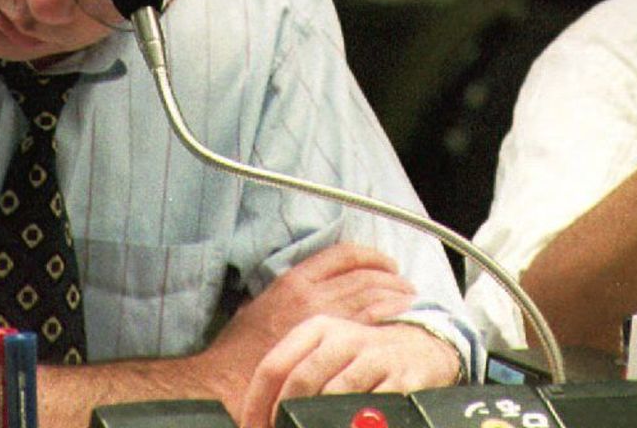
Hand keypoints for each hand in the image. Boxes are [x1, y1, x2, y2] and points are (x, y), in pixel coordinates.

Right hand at [202, 243, 415, 402]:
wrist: (227, 382)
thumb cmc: (239, 351)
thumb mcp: (257, 306)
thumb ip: (287, 294)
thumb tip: (311, 293)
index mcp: (294, 280)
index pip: (343, 255)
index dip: (370, 256)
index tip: (384, 264)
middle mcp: (313, 293)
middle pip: (366, 275)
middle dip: (390, 277)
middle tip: (404, 285)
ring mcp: (326, 318)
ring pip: (374, 296)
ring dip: (396, 295)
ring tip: (409, 300)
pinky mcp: (333, 343)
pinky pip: (372, 321)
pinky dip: (391, 316)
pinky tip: (401, 319)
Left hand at [239, 316, 460, 427]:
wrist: (422, 350)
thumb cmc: (362, 360)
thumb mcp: (327, 355)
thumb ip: (295, 377)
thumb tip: (257, 416)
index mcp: (318, 329)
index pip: (274, 365)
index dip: (257, 404)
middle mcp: (345, 337)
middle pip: (301, 380)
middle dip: (284, 417)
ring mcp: (375, 356)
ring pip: (334, 394)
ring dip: (316, 423)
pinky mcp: (402, 378)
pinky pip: (370, 407)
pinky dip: (353, 423)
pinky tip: (350, 427)